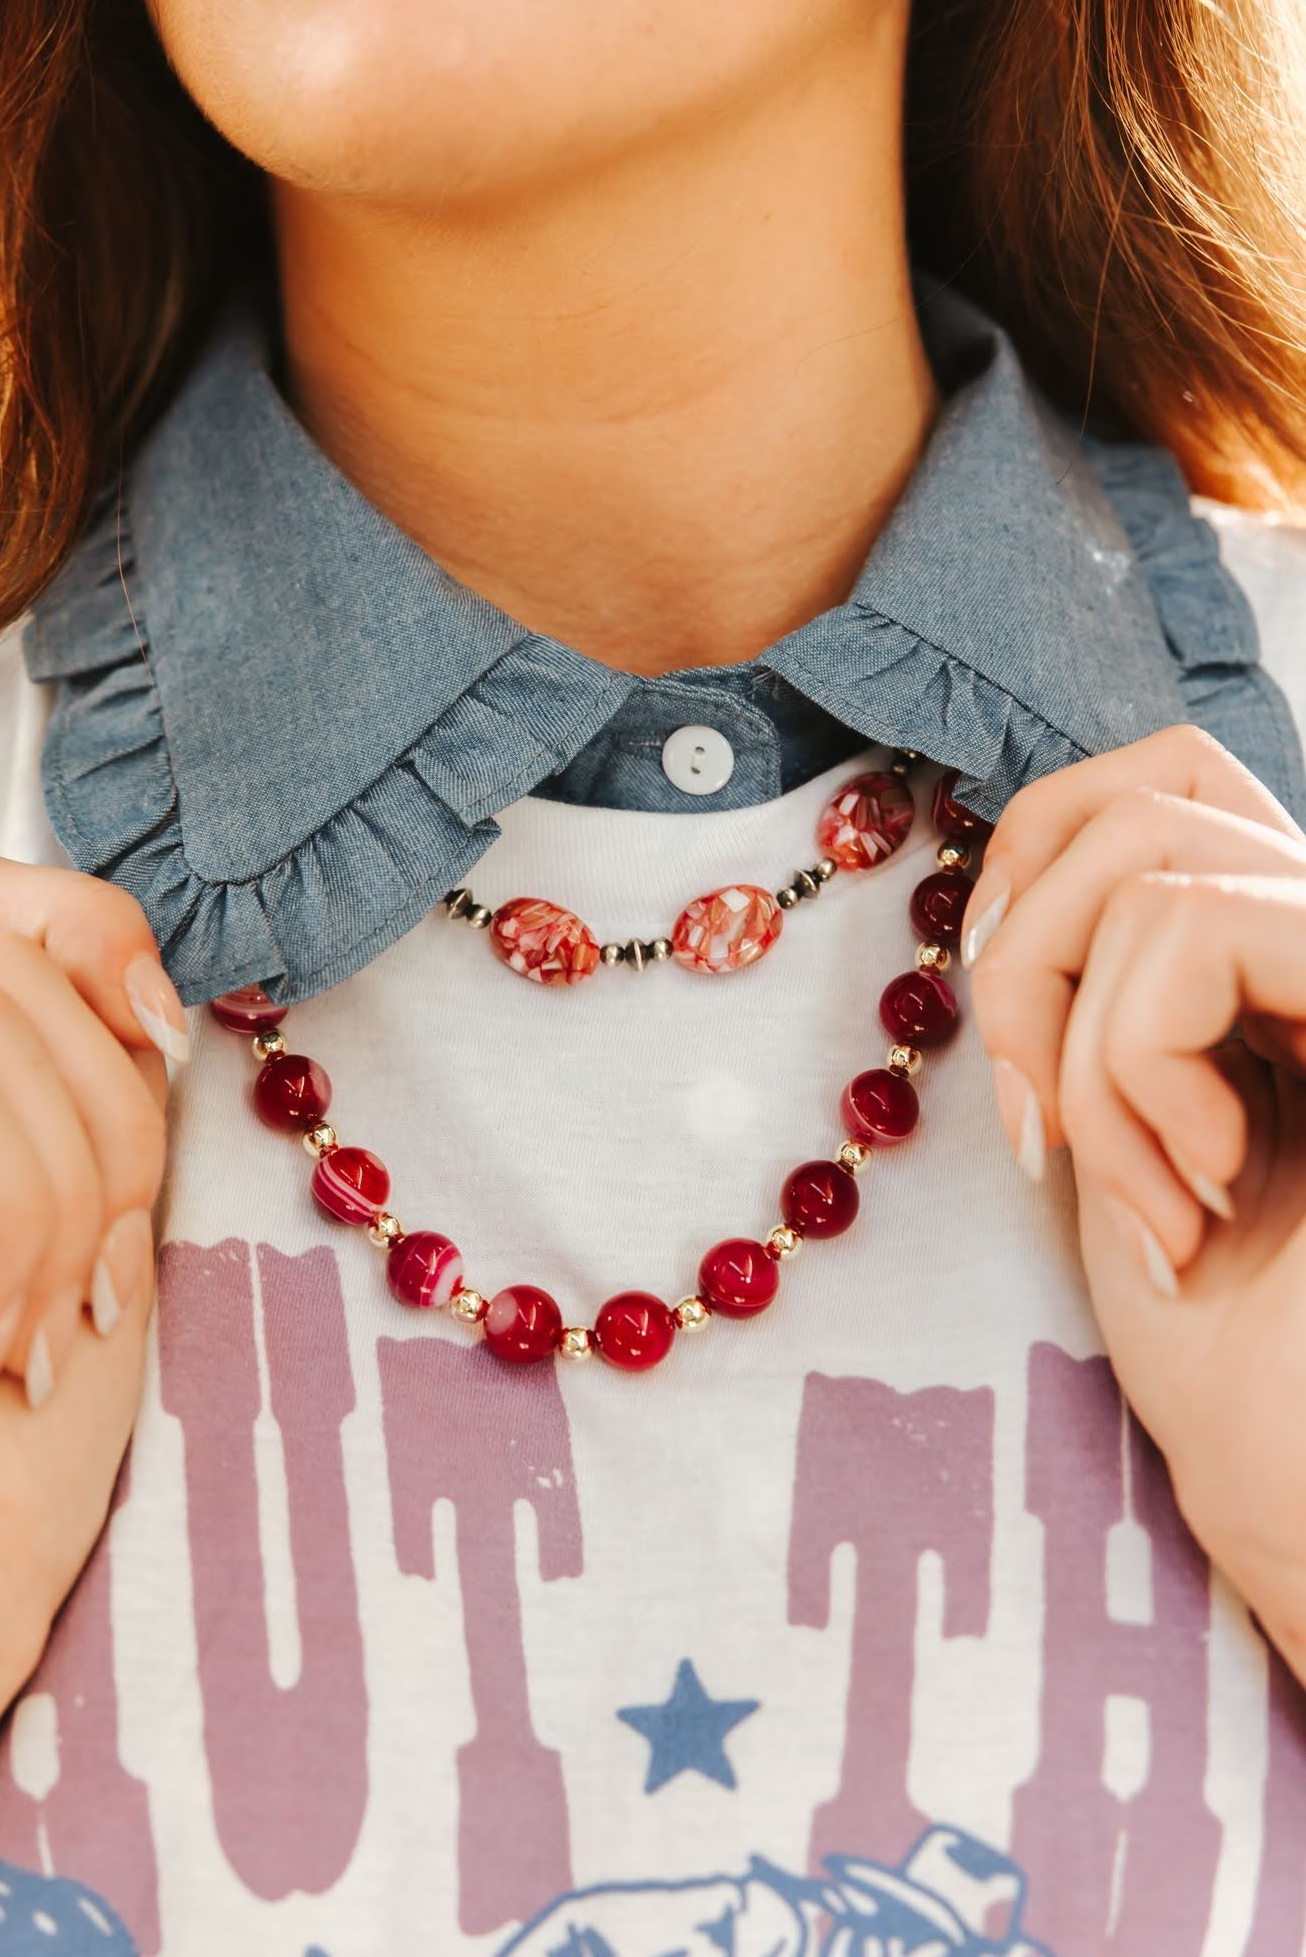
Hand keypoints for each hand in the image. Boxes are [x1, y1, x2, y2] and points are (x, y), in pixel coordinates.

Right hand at [0, 850, 185, 1810]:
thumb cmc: (1, 1410)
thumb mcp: (68, 1202)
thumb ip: (75, 1073)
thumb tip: (150, 995)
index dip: (88, 933)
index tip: (155, 1036)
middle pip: (12, 971)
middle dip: (102, 1125)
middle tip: (82, 1279)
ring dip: (61, 1199)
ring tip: (22, 1326)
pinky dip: (18, 1238)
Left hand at [960, 724, 1305, 1675]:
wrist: (1305, 1495)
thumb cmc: (1223, 1344)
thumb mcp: (1127, 1126)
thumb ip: (1103, 994)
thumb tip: (1003, 887)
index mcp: (1292, 959)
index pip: (1164, 782)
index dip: (1039, 855)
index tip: (1004, 1036)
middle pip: (1154, 783)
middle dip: (1030, 942)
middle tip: (1035, 1116)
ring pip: (1153, 859)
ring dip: (1081, 1049)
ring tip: (1141, 1204)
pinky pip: (1193, 934)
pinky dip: (1132, 1073)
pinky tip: (1192, 1204)